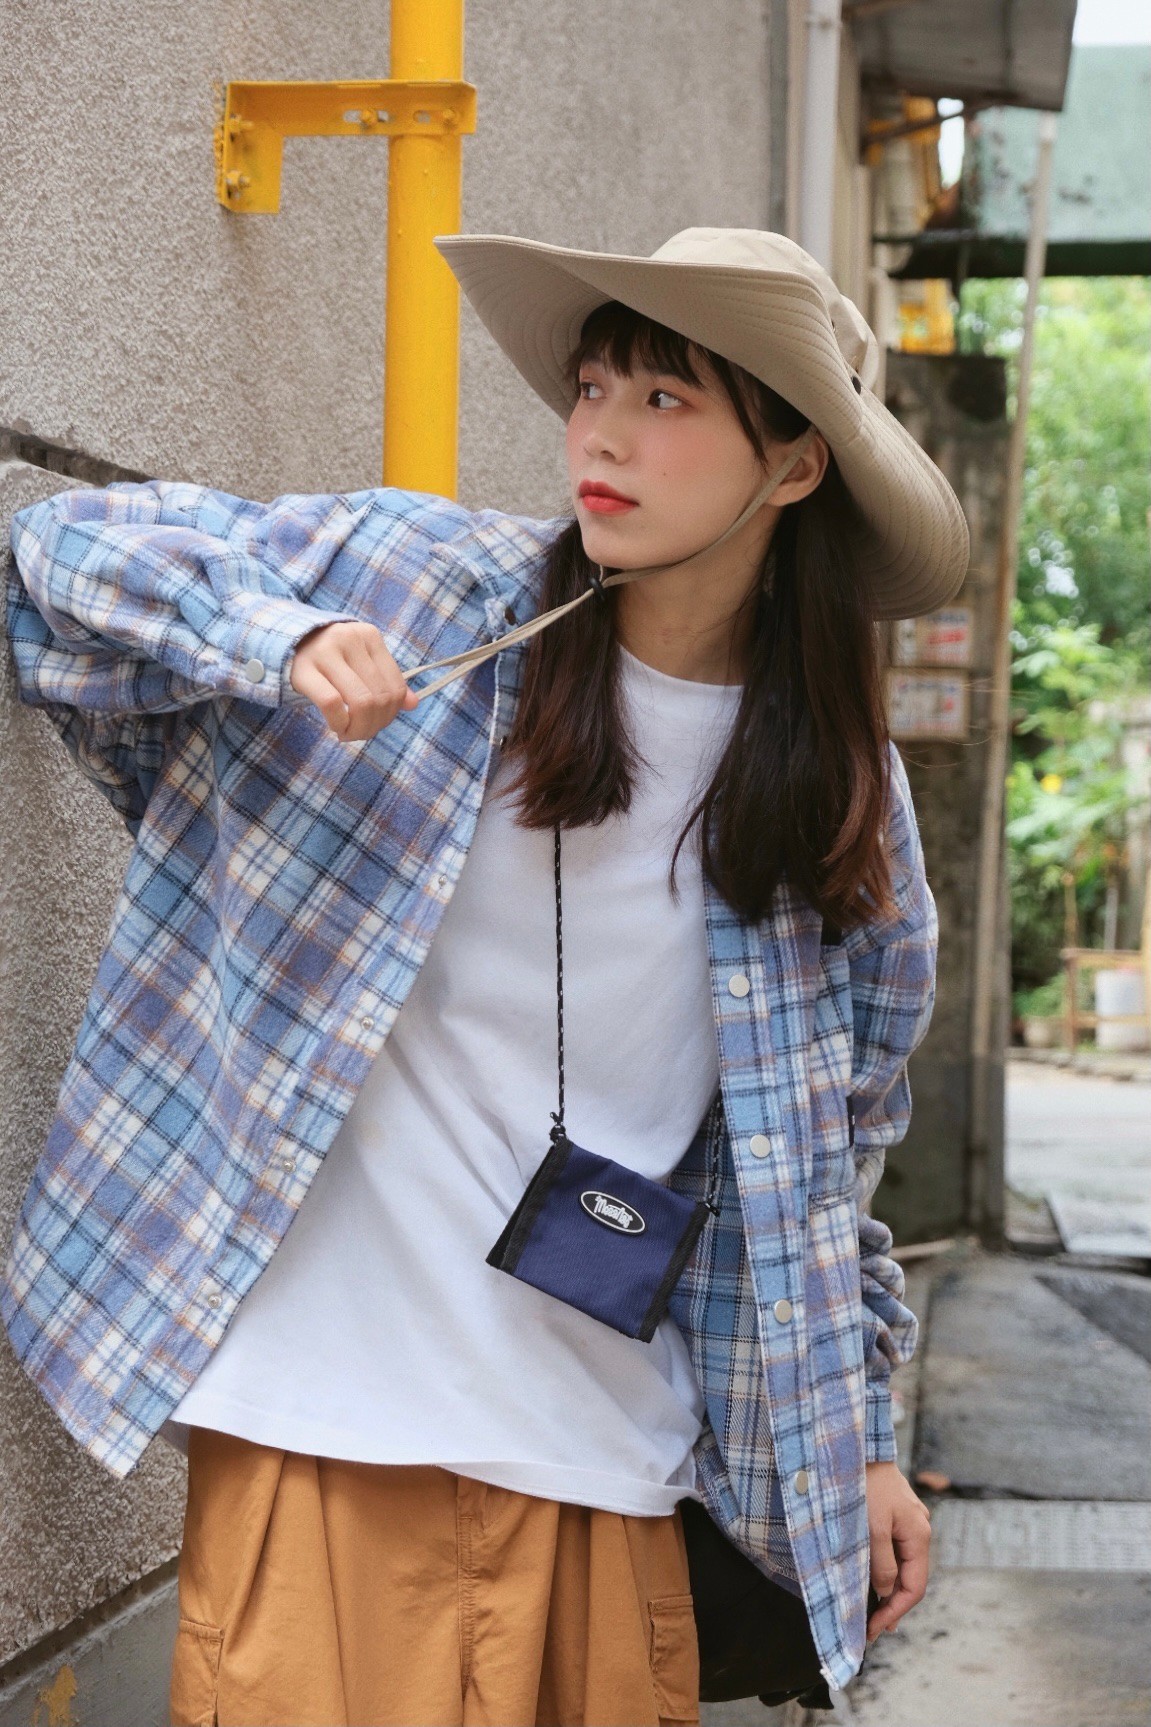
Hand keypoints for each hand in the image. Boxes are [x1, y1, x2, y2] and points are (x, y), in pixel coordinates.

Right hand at [289, 620, 418, 740]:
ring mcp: (326, 652)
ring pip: (360, 702)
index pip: (396, 686)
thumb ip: (385, 681)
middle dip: (373, 725)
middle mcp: (350, 639)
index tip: (376, 724)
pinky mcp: (304, 669)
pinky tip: (336, 727)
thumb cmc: (329, 659)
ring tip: (348, 733)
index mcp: (369, 636)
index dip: (390, 714)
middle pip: (379, 697)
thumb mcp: (360, 663)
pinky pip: (331, 703)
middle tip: (360, 733)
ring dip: (358, 728)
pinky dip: (339, 722)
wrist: (287, 644)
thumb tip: (413, 704)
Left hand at [864, 1460, 931, 1641]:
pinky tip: (872, 1578)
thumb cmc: (866, 1483)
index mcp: (919, 1535)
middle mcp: (919, 1529)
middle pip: (911, 1577)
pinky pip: (895, 1549)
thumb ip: (882, 1563)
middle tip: (871, 1627)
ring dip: (888, 1588)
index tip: (875, 1629)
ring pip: (903, 1564)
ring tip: (870, 1610)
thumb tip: (886, 1592)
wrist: (859, 1446)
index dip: (895, 1611)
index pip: (914, 1586)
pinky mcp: (897, 1513)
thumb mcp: (872, 1528)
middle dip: (892, 1604)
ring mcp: (910, 1521)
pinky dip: (885, 1568)